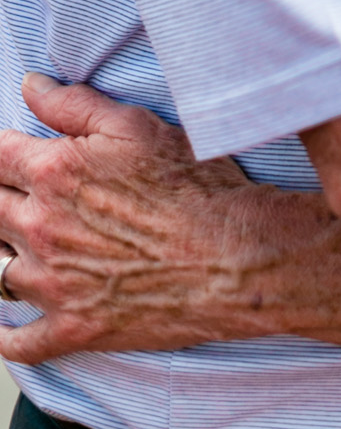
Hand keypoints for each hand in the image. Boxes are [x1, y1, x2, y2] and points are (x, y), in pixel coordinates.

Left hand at [0, 72, 258, 362]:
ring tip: (22, 249)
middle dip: (3, 200)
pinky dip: (8, 336)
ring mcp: (51, 285)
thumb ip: (75, 104)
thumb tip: (30, 86)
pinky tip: (10, 326)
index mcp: (53, 173)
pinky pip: (18, 343)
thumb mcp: (136, 126)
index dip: (4, 153)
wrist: (230, 254)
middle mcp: (40, 229)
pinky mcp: (70, 329)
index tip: (12, 155)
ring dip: (5, 257)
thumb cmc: (192, 184)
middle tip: (22, 198)